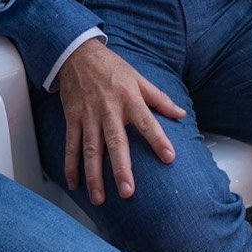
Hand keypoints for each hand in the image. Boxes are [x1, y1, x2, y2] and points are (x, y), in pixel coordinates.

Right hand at [55, 38, 184, 203]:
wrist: (77, 54)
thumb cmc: (111, 67)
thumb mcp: (138, 78)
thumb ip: (159, 98)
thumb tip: (181, 113)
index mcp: (129, 99)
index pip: (147, 122)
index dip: (158, 140)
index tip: (169, 158)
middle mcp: (108, 110)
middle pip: (116, 143)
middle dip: (121, 169)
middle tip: (127, 192)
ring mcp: (88, 116)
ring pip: (91, 150)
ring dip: (94, 175)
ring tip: (99, 198)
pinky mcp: (72, 118)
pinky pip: (71, 145)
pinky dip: (70, 165)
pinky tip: (74, 184)